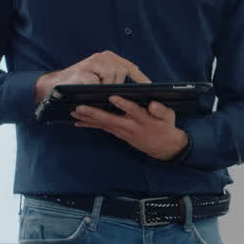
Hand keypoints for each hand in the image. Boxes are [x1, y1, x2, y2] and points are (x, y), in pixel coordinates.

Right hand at [35, 51, 149, 104]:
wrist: (54, 87)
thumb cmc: (80, 86)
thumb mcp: (100, 80)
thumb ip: (115, 81)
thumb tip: (137, 92)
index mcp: (108, 58)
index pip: (130, 67)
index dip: (141, 78)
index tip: (152, 89)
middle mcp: (102, 57)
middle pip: (123, 70)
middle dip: (121, 85)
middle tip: (117, 96)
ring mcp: (93, 62)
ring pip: (113, 76)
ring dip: (108, 87)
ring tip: (98, 91)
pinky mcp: (85, 71)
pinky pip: (100, 82)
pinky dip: (98, 88)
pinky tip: (93, 91)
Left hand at [72, 97, 188, 160]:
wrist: (163, 146)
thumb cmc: (165, 126)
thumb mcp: (169, 117)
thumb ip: (161, 110)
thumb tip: (153, 104)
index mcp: (143, 119)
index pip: (133, 110)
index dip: (123, 104)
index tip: (112, 97)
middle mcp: (130, 126)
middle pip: (110, 120)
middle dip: (94, 113)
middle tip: (80, 108)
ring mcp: (122, 131)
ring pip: (103, 125)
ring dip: (87, 119)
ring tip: (74, 112)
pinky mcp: (118, 133)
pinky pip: (102, 128)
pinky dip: (89, 125)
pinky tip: (78, 122)